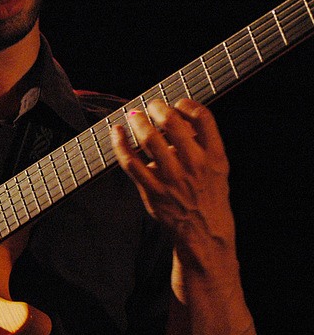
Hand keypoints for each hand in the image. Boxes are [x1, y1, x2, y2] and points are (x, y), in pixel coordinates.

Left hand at [110, 99, 235, 259]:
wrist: (205, 231)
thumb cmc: (208, 192)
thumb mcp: (217, 166)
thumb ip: (202, 142)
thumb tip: (176, 116)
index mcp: (214, 155)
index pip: (203, 117)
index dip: (186, 104)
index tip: (177, 103)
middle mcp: (194, 164)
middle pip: (172, 123)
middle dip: (157, 108)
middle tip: (151, 105)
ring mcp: (172, 178)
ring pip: (149, 139)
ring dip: (138, 121)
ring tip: (134, 115)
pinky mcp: (153, 190)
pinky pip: (130, 162)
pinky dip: (119, 143)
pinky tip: (116, 131)